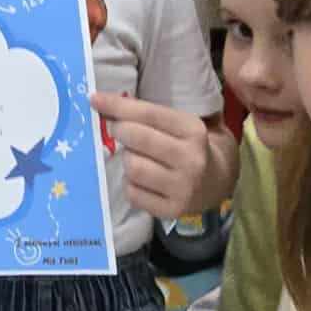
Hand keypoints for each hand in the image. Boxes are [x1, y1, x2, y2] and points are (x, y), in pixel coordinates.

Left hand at [94, 94, 214, 221]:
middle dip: (119, 131)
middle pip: (138, 139)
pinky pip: (133, 193)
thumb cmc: (187, 145)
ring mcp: (183, 188)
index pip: (149, 114)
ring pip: (133, 167)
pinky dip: (129, 184)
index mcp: (193, 130)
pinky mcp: (173, 210)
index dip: (118, 106)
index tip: (95, 100)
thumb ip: (144, 114)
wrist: (216, 180)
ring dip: (127, 159)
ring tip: (135, 157)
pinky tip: (140, 179)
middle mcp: (191, 159)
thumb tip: (101, 104)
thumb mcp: (176, 123)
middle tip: (118, 130)